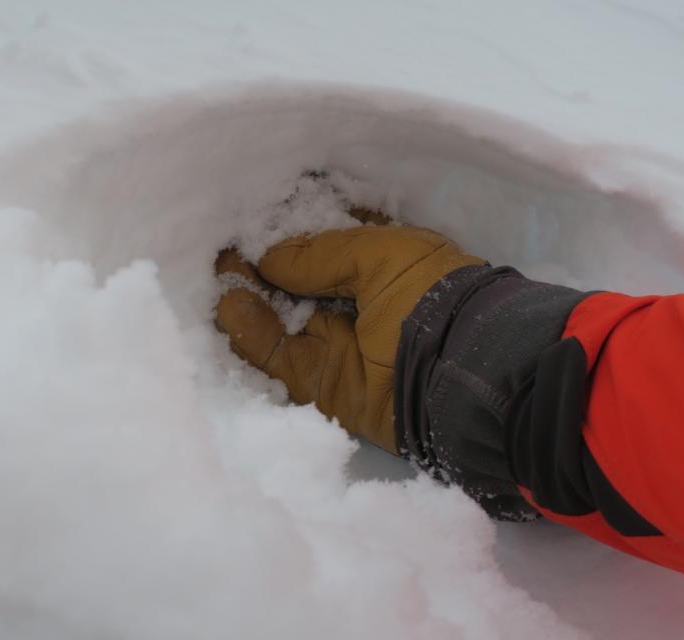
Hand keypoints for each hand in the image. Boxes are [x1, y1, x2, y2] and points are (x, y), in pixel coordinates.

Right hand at [215, 224, 483, 452]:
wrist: (466, 374)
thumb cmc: (432, 294)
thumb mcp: (381, 252)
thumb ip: (319, 251)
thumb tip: (268, 258)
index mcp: (378, 260)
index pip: (322, 238)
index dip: (287, 227)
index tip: (249, 212)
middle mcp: (352, 300)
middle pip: (292, 280)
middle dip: (257, 262)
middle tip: (222, 244)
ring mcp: (334, 343)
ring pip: (277, 319)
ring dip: (247, 296)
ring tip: (218, 271)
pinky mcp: (319, 384)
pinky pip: (275, 357)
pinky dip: (250, 334)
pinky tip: (230, 304)